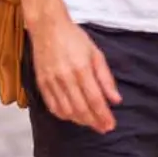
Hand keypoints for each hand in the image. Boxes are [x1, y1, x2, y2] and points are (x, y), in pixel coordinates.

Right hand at [29, 17, 121, 132]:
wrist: (48, 27)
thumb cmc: (75, 38)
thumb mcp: (96, 53)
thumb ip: (106, 78)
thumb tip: (116, 100)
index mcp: (82, 69)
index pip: (95, 100)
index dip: (103, 116)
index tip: (111, 125)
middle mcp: (66, 78)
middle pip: (81, 109)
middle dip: (94, 122)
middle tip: (103, 128)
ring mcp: (52, 82)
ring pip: (67, 111)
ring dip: (80, 121)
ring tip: (90, 123)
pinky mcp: (41, 84)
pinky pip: (52, 106)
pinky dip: (64, 115)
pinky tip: (72, 117)